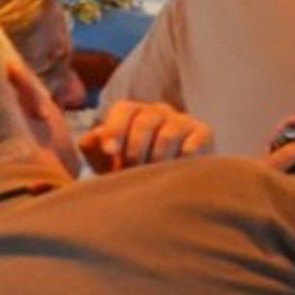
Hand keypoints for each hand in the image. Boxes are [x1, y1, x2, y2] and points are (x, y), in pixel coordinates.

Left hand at [77, 100, 212, 173]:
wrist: (173, 184)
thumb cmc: (134, 170)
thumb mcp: (108, 162)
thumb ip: (93, 149)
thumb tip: (91, 138)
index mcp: (133, 112)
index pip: (123, 110)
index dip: (115, 129)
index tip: (110, 152)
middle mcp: (158, 111)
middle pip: (144, 121)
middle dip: (135, 151)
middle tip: (132, 171)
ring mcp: (182, 120)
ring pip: (168, 135)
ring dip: (157, 160)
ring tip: (153, 176)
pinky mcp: (204, 132)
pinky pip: (192, 145)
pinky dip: (181, 161)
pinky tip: (175, 173)